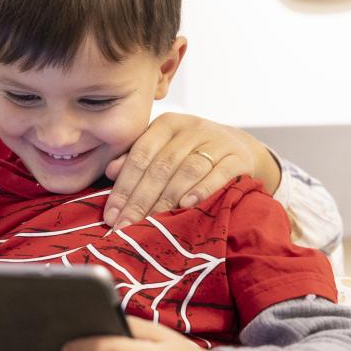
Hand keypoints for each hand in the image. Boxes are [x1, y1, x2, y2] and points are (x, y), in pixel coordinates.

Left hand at [103, 112, 281, 229]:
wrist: (241, 149)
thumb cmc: (192, 154)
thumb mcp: (164, 150)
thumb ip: (137, 160)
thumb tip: (110, 170)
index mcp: (166, 125)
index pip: (140, 155)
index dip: (124, 187)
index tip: (111, 215)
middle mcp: (191, 128)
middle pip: (161, 166)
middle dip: (140, 200)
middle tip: (126, 226)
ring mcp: (217, 141)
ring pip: (187, 170)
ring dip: (167, 199)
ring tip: (152, 222)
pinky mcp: (238, 157)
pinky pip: (219, 174)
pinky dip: (203, 189)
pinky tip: (187, 205)